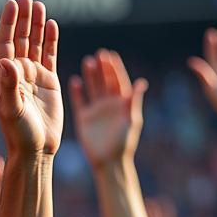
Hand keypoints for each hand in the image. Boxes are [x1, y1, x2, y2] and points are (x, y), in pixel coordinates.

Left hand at [0, 0, 61, 156]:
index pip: (4, 44)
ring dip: (35, 25)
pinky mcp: (49, 82)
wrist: (36, 150)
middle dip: (22, 18)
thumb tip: (7, 62)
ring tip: (38, 4)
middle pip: (18, 39)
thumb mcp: (11, 109)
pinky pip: (49, 55)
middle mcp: (17, 74)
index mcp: (4, 78)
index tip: (12, 3)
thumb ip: (8, 85)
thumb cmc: (19, 133)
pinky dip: (50, 40)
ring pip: (34, 44)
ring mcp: (33, 77)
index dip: (7, 23)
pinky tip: (51, 25)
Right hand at [69, 48, 146, 169]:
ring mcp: (96, 110)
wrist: (109, 161)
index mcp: (122, 102)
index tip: (109, 56)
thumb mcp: (131, 121)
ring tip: (87, 62)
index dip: (114, 68)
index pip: (118, 80)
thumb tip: (141, 83)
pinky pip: (79, 101)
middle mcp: (108, 103)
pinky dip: (77, 92)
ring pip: (92, 88)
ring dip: (90, 76)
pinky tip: (75, 81)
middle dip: (102, 68)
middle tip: (98, 55)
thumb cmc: (123, 142)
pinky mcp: (84, 118)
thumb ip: (133, 101)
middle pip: (104, 81)